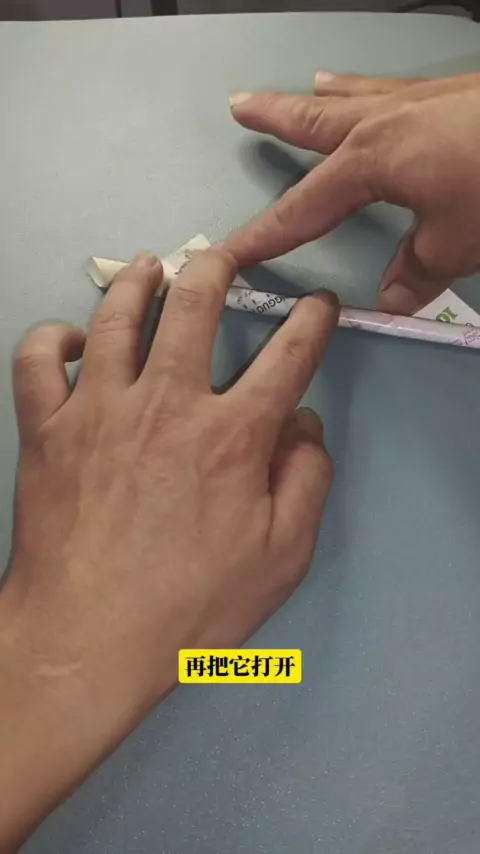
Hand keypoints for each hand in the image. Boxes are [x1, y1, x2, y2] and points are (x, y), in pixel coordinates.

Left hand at [0, 250, 336, 850]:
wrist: (88, 639)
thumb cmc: (190, 606)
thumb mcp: (281, 557)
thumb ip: (306, 482)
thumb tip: (305, 427)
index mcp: (232, 435)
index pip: (288, 357)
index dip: (311, 322)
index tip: (317, 305)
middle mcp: (168, 403)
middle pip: (196, 305)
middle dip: (217, 266)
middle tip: (222, 254)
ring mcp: (100, 409)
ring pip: (117, 316)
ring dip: (139, 281)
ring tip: (151, 267)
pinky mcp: (47, 428)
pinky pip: (38, 360)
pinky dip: (52, 339)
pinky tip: (71, 340)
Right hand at [226, 72, 479, 313]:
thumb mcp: (456, 242)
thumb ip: (417, 272)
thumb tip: (392, 300)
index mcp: (371, 160)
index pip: (302, 209)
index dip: (264, 236)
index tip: (230, 251)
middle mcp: (384, 122)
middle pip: (314, 121)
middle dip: (275, 117)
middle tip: (240, 105)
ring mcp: (418, 101)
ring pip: (354, 96)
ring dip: (322, 95)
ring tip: (305, 87)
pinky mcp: (452, 94)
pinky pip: (394, 89)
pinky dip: (372, 90)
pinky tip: (378, 91)